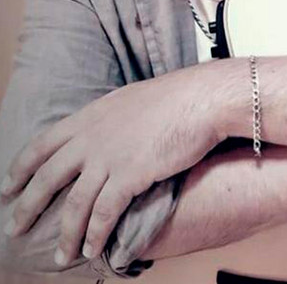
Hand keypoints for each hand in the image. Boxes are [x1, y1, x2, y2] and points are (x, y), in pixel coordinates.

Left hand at [1, 63, 226, 265]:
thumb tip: (106, 128)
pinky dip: (94, 235)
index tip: (8, 186)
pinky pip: (104, 214)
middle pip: (47, 177)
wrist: (199, 99)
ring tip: (60, 257)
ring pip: (74, 204)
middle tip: (14, 228)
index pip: (42, 144)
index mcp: (91, 115)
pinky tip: (91, 249)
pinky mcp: (129, 175)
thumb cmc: (175, 97)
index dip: (21, 167)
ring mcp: (108, 157)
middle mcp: (92, 137)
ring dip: (64, 234)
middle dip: (27, 206)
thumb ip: (110, 117)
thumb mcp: (131, 99)